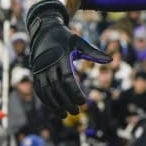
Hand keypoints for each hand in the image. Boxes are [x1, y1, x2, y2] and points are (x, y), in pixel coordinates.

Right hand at [28, 1, 110, 116]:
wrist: (44, 30)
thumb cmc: (65, 38)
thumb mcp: (79, 42)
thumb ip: (93, 52)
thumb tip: (110, 60)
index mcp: (61, 57)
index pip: (67, 79)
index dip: (74, 92)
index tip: (83, 101)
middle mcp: (48, 64)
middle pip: (57, 87)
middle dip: (66, 101)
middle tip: (77, 111)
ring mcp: (40, 70)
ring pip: (46, 91)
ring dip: (54, 105)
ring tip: (65, 115)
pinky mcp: (35, 73)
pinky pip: (39, 90)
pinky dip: (46, 101)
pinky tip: (55, 109)